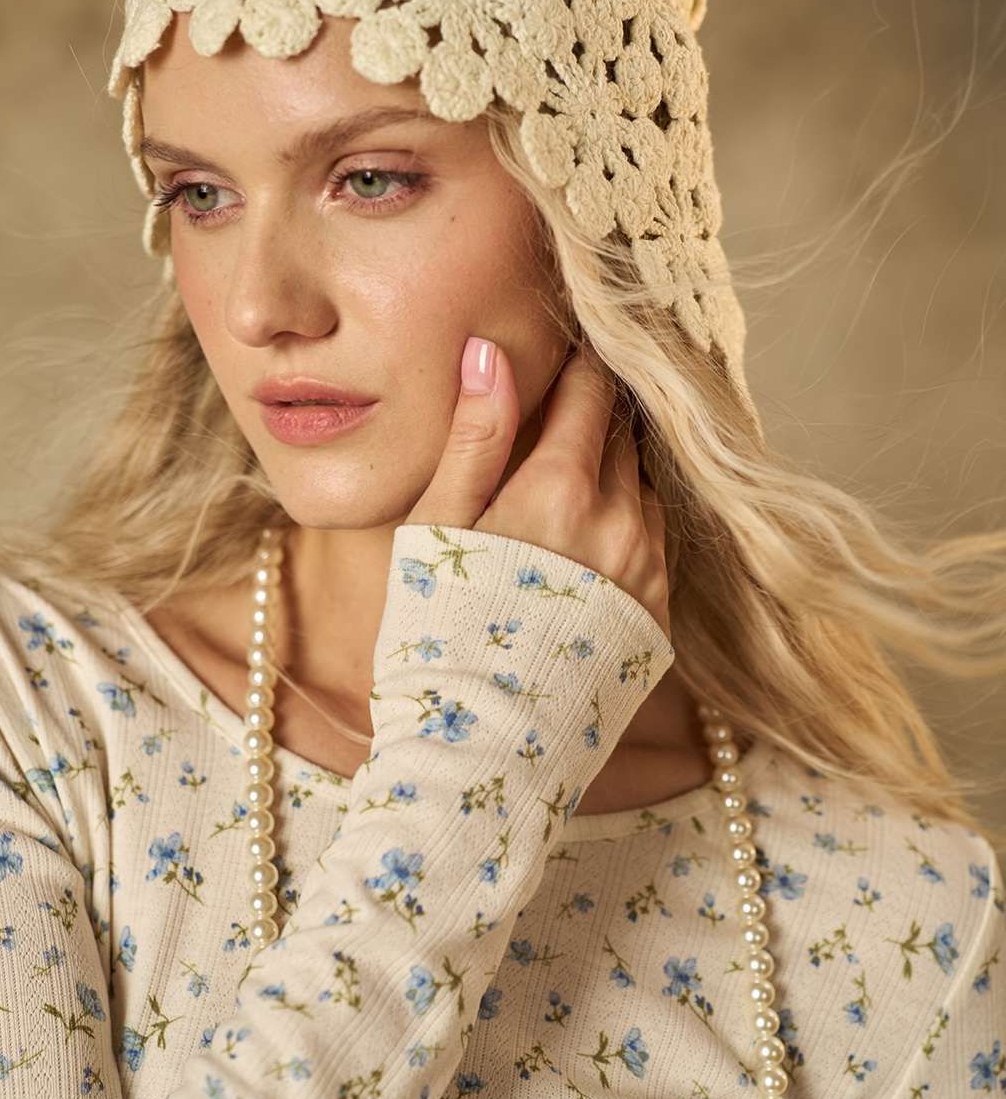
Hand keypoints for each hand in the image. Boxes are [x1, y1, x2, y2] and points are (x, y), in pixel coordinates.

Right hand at [402, 337, 671, 643]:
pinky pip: (655, 540)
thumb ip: (475, 436)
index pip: (593, 393)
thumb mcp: (438, 527)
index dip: (581, 365)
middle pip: (622, 435)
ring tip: (569, 481)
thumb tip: (491, 351)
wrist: (482, 748)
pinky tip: (586, 543)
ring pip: (642, 487)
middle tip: (564, 409)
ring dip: (614, 472)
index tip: (571, 350)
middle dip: (596, 415)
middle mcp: (620, 520)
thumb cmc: (439, 634)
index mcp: (562, 488)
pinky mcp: (659, 614)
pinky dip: (627, 523)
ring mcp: (647, 569)